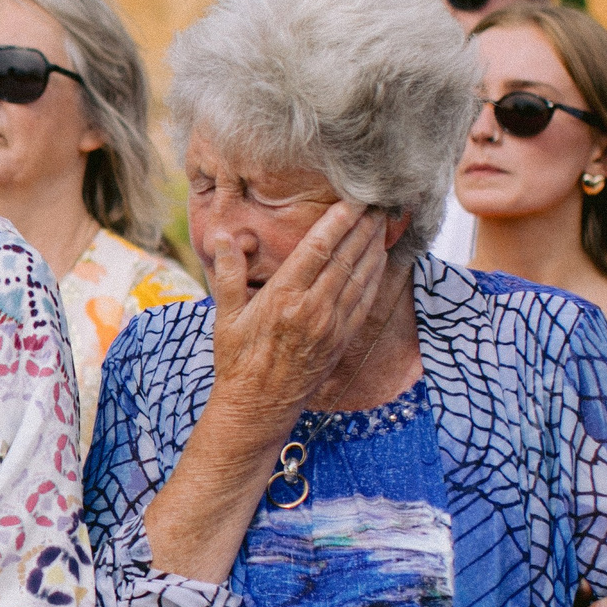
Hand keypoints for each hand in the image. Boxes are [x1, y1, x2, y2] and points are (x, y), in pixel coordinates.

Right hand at [203, 202, 395, 431]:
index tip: (353, 200)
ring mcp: (331, 326)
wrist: (258, 407)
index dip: (338, 222)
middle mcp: (312, 310)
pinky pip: (365, 300)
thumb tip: (224, 236)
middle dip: (363, 227)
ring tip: (383, 222)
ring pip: (360, 276)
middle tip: (377, 201)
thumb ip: (228, 272)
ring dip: (374, 246)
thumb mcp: (225, 315)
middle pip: (345, 258)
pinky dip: (376, 276)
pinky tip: (381, 258)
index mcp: (282, 298)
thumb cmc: (238, 360)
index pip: (317, 249)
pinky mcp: (342, 340)